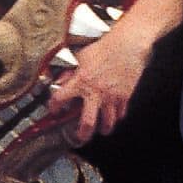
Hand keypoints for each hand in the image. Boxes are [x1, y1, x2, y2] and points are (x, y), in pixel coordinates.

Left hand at [51, 21, 154, 142]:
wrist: (128, 45)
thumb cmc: (105, 48)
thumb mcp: (81, 57)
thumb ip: (70, 72)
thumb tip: (59, 80)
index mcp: (81, 81)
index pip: (60, 99)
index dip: (54, 107)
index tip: (55, 110)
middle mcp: (96, 92)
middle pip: (87, 123)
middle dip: (82, 134)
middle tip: (80, 137)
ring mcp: (111, 96)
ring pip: (107, 122)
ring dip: (103, 128)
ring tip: (101, 129)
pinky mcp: (125, 96)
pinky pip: (121, 113)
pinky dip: (117, 117)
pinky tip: (114, 116)